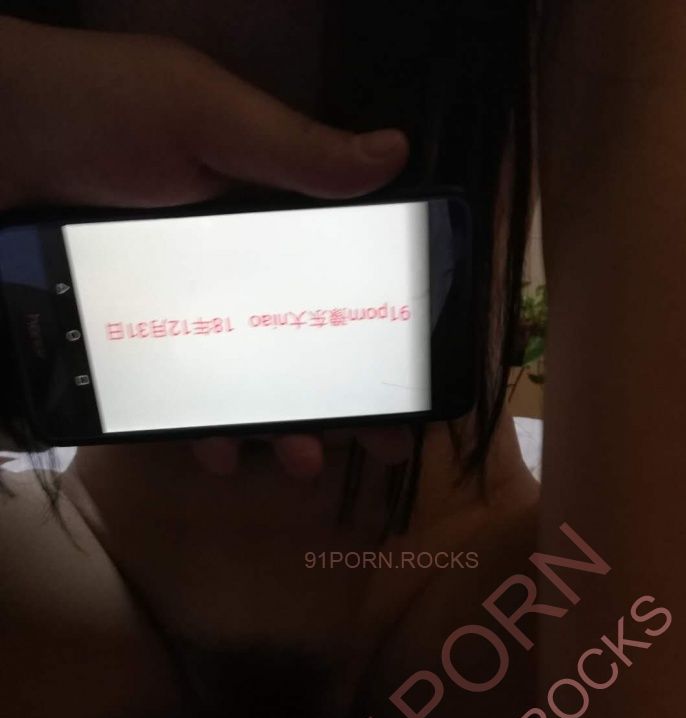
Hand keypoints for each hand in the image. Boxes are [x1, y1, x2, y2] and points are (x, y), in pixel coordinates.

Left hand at [0, 15, 411, 473]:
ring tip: (304, 459)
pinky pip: (178, 401)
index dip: (377, 325)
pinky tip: (220, 453)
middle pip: (300, 344)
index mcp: (260, 219)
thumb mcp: (202, 115)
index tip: (412, 369)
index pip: (335, 280)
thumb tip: (393, 155)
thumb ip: (291, 147)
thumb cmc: (97, 114)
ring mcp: (182, 314)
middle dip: (344, 397)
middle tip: (382, 443)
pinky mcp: (135, 347)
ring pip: (247, 384)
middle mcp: (228, 272)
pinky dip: (202, 433)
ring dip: (282, 429)